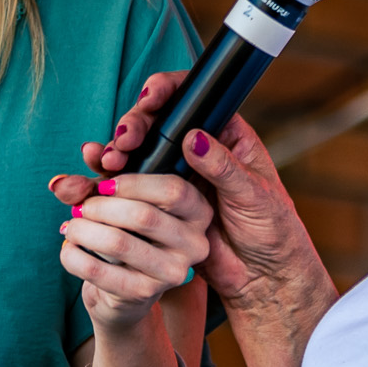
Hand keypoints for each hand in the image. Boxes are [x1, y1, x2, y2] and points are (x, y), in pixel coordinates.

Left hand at [50, 170, 211, 332]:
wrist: (124, 290)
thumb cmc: (126, 230)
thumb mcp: (118, 198)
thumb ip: (95, 182)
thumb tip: (63, 184)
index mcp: (198, 212)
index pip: (173, 190)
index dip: (132, 182)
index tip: (103, 185)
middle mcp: (195, 244)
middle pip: (144, 216)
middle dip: (100, 206)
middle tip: (79, 207)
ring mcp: (172, 273)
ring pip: (119, 243)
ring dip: (83, 229)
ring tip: (71, 226)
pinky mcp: (143, 294)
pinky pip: (98, 271)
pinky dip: (73, 255)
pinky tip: (68, 248)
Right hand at [61, 74, 323, 317]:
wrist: (261, 274)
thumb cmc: (271, 229)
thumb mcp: (253, 195)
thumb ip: (223, 167)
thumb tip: (192, 138)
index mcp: (226, 134)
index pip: (192, 99)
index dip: (166, 92)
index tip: (149, 100)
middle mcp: (197, 148)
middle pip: (157, 122)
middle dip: (135, 125)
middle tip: (123, 141)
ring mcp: (177, 173)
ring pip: (139, 151)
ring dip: (117, 151)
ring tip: (105, 160)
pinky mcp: (160, 201)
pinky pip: (131, 183)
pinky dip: (111, 178)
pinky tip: (96, 176)